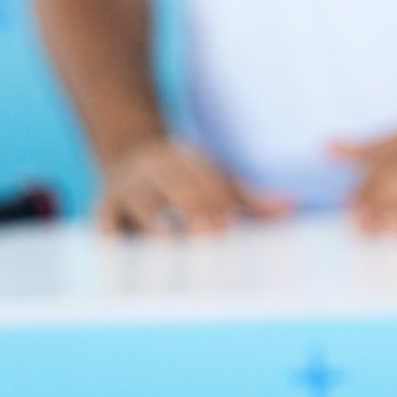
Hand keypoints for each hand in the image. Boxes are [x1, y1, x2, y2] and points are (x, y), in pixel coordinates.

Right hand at [94, 137, 289, 234]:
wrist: (130, 154)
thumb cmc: (188, 181)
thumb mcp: (217, 180)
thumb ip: (250, 200)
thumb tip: (291, 207)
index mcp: (189, 163)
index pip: (206, 180)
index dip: (217, 199)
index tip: (229, 221)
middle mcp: (158, 172)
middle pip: (176, 190)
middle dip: (191, 210)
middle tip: (207, 234)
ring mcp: (130, 187)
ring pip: (141, 202)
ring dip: (152, 221)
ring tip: (166, 243)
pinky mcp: (106, 204)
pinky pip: (104, 214)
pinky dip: (106, 226)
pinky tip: (110, 241)